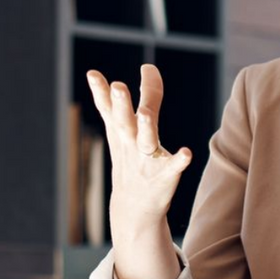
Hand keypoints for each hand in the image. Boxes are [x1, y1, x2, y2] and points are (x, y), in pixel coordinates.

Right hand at [86, 65, 190, 278]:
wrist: (134, 209)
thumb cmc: (131, 161)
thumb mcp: (124, 132)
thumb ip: (133, 100)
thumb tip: (140, 69)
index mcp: (120, 132)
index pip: (108, 108)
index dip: (102, 91)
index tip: (93, 74)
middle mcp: (130, 143)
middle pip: (124, 121)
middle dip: (120, 104)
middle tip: (118, 86)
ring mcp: (146, 160)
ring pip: (146, 140)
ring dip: (145, 126)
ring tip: (145, 114)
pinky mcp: (164, 175)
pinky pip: (173, 166)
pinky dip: (179, 160)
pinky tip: (186, 152)